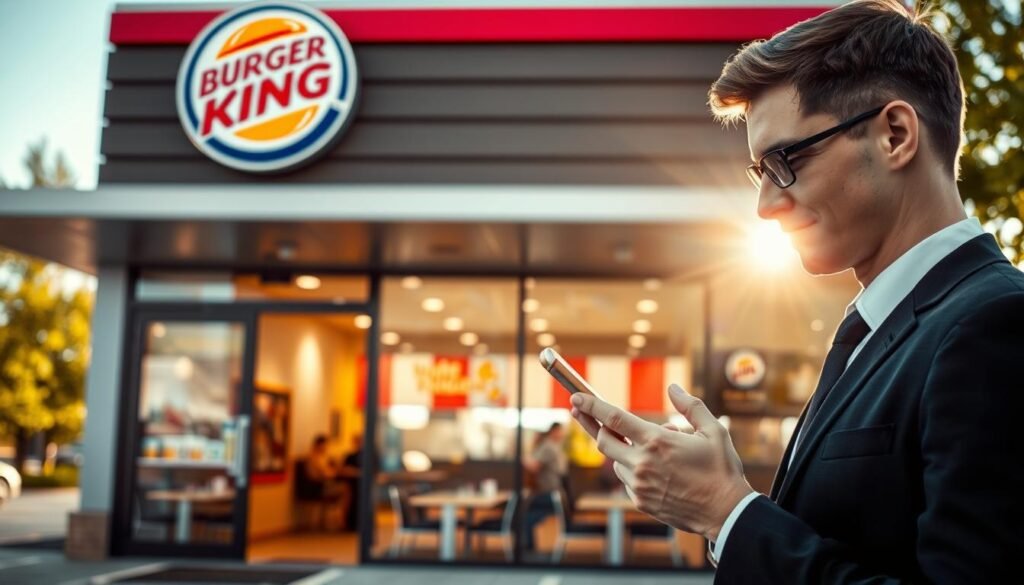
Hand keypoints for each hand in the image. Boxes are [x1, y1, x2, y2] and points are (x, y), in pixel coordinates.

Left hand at [570, 384, 753, 540]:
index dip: (592, 406)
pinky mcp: (640, 501)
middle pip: (603, 440)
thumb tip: (673, 388)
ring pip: (615, 462)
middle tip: (583, 412)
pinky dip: (631, 470)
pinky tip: (654, 470)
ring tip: (650, 449)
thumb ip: (690, 406)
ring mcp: (639, 485)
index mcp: (657, 442)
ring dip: (621, 450)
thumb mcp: (714, 431)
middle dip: (591, 425)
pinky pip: (626, 480)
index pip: (614, 419)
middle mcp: (642, 463)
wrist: (725, 512)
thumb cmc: (721, 469)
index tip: (575, 397)